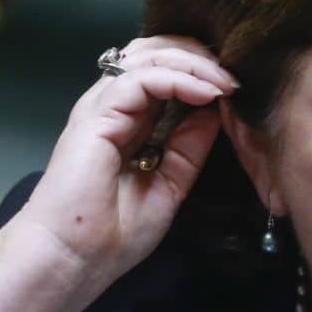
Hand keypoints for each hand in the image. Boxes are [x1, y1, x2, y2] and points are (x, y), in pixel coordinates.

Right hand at [15, 35, 238, 287]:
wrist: (75, 260)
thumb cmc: (113, 233)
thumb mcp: (171, 182)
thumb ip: (189, 145)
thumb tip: (215, 108)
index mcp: (129, 120)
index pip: (163, 71)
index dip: (201, 70)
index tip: (237, 87)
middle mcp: (113, 106)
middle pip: (155, 52)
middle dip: (199, 55)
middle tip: (234, 76)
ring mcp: (101, 107)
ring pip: (148, 56)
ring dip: (193, 63)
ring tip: (225, 82)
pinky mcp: (95, 116)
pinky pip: (140, 78)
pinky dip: (177, 79)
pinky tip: (205, 93)